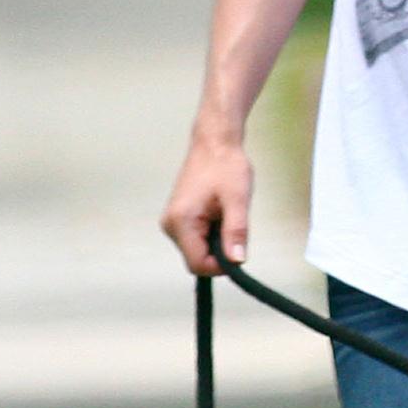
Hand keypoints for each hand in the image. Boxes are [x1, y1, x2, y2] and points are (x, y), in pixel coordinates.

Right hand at [162, 133, 253, 274]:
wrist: (215, 143)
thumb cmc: (226, 165)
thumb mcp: (237, 200)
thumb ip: (236, 232)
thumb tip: (236, 261)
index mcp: (181, 221)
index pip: (198, 264)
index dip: (221, 265)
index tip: (237, 247)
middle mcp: (170, 225)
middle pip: (197, 259)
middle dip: (219, 250)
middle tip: (231, 221)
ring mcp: (172, 222)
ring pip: (198, 250)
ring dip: (216, 240)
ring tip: (225, 213)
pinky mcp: (178, 219)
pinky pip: (197, 239)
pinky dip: (212, 233)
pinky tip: (218, 212)